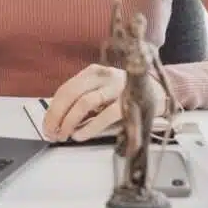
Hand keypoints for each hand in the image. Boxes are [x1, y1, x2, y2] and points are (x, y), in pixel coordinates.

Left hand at [41, 63, 165, 142]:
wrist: (160, 91)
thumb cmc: (127, 94)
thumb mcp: (103, 91)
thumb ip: (84, 99)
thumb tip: (59, 120)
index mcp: (94, 72)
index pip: (65, 89)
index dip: (52, 109)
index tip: (46, 125)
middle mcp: (103, 75)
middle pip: (71, 93)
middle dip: (57, 115)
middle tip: (52, 133)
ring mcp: (116, 87)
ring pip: (84, 102)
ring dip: (69, 121)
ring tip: (64, 135)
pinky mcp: (128, 101)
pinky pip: (104, 114)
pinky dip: (89, 126)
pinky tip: (80, 135)